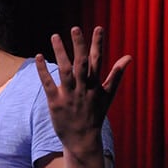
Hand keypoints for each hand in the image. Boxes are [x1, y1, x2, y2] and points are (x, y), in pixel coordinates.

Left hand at [35, 26, 131, 150]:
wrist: (83, 139)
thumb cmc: (95, 115)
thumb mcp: (108, 95)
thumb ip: (117, 75)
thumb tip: (129, 57)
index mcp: (95, 85)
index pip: (97, 61)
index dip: (98, 44)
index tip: (98, 28)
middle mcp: (83, 88)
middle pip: (81, 64)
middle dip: (79, 45)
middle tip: (75, 28)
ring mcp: (69, 95)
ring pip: (64, 70)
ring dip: (59, 52)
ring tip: (54, 36)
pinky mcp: (55, 102)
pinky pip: (48, 84)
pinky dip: (43, 70)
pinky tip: (38, 56)